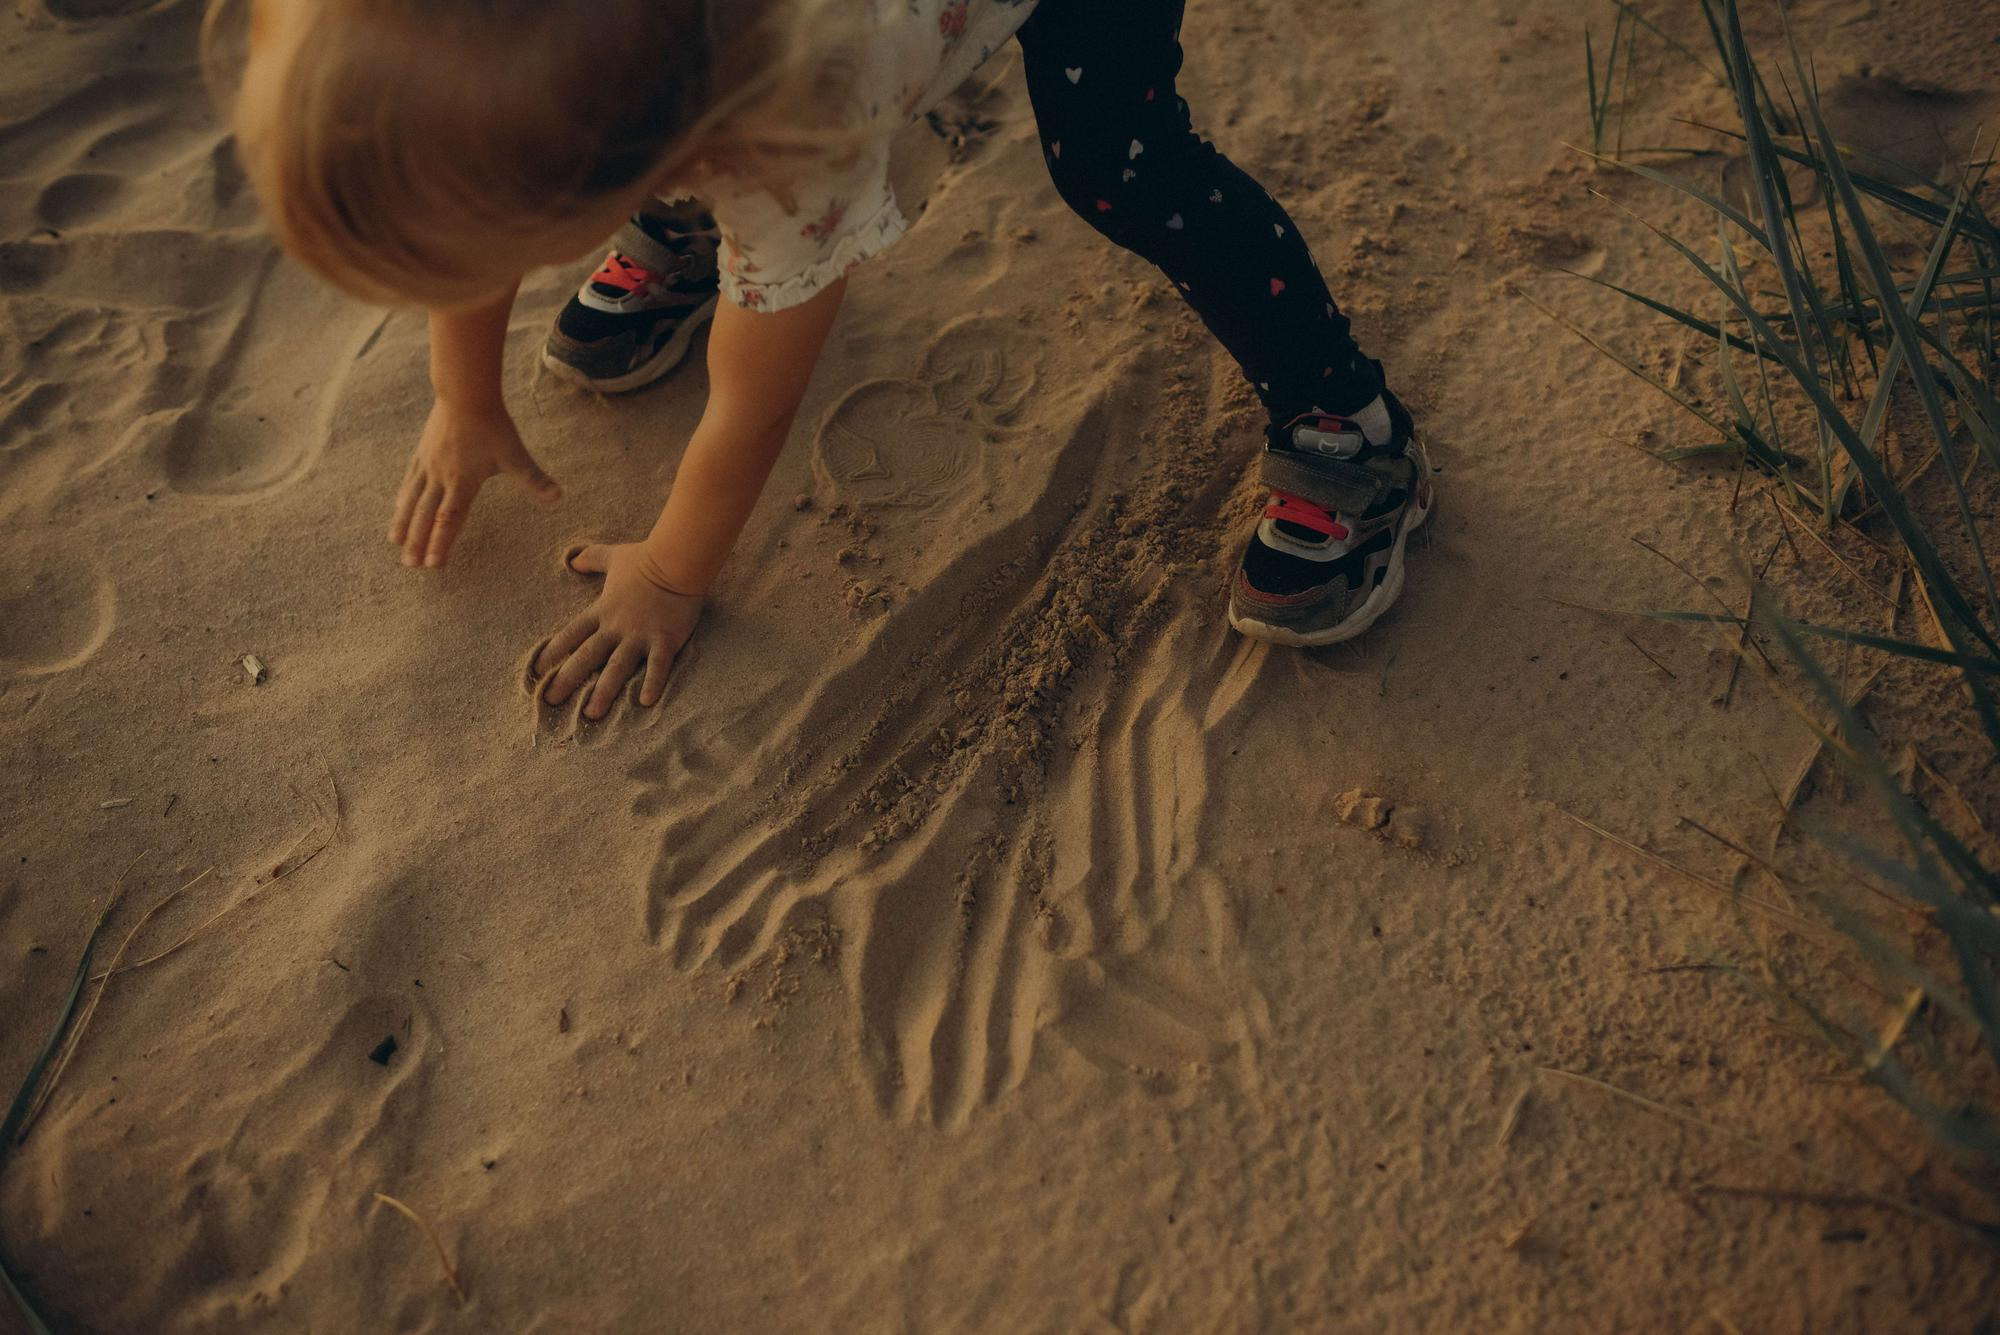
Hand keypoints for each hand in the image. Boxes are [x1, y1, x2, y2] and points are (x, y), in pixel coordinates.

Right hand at [390, 399, 561, 566]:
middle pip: (425, 515)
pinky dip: (403, 497)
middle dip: (418, 542)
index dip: (440, 542)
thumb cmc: (492, 425)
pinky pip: (409, 480)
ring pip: (412, 500)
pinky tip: (398, 507)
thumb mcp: (515, 454)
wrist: (465, 394)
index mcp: (462, 482)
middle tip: (410, 564)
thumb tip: (557, 497)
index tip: (433, 564)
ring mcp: (428, 465)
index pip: (449, 519)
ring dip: (403, 523)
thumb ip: (534, 479)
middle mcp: (441, 478)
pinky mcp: (422, 453)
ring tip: (395, 542)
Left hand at [534, 542, 703, 718]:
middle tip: (551, 701)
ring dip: (603, 692)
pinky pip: (658, 666)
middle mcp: (616, 628)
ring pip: (617, 668)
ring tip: (592, 715)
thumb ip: (591, 558)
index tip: (538, 671)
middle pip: (587, 657)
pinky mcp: (665, 640)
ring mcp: (640, 636)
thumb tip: (572, 559)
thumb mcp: (614, 556)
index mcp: (602, 610)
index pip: (571, 634)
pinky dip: (652, 684)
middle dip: (567, 680)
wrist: (677, 560)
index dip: (553, 652)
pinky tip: (645, 703)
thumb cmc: (646, 558)